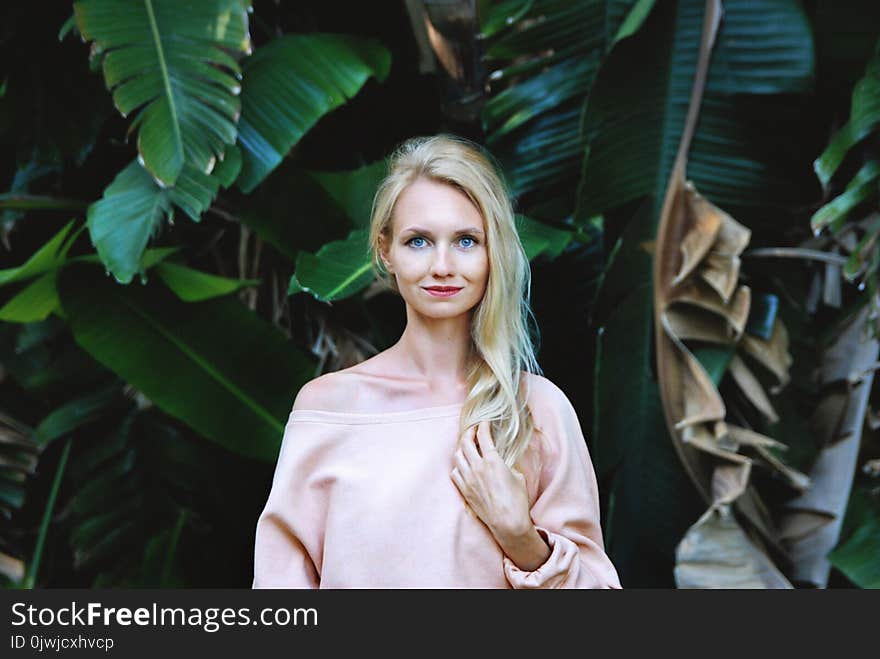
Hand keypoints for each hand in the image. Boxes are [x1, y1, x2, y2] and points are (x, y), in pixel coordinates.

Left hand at [450, 420, 531, 541]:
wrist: (508, 523)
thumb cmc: (517, 501)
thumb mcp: (518, 476)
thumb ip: (506, 465)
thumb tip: (500, 462)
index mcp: (492, 461)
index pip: (483, 436)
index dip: (483, 426)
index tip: (484, 422)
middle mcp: (477, 467)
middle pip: (466, 442)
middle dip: (469, 432)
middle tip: (473, 430)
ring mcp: (468, 479)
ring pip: (457, 456)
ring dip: (461, 448)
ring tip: (467, 446)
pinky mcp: (464, 490)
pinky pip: (455, 472)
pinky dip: (458, 465)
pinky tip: (463, 465)